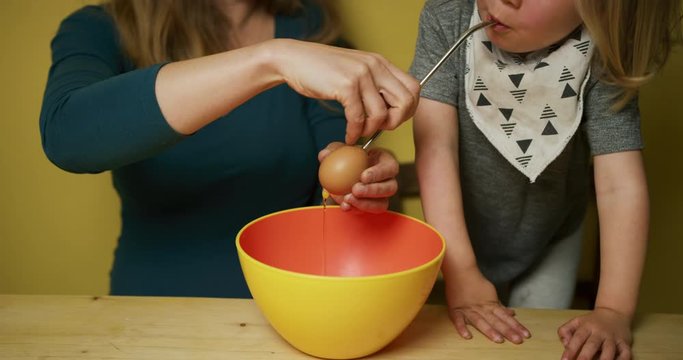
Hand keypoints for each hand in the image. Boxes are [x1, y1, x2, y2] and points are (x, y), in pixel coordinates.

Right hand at [271, 39, 419, 143]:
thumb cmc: (322, 70)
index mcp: (381, 62)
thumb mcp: (355, 71)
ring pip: (381, 114)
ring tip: (358, 133)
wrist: (293, 59)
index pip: (414, 88)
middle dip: (395, 122)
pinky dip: (354, 132)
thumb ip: (374, 84)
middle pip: (406, 102)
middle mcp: (375, 66)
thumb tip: (390, 106)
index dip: (408, 110)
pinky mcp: (345, 86)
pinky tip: (347, 136)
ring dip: (370, 130)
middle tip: (378, 128)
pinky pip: (358, 118)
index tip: (391, 119)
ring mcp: (361, 74)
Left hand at [318, 143, 397, 212]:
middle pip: (391, 188)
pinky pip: (369, 211)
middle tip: (355, 190)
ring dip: (365, 203)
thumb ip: (332, 151)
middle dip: (373, 190)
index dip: (379, 173)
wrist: (343, 175)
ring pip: (382, 204)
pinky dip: (356, 209)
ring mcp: (382, 196)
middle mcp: (388, 180)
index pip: (390, 168)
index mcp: (385, 162)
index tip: (363, 176)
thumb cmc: (348, 158)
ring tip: (348, 199)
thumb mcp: (339, 150)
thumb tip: (324, 155)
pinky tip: (345, 206)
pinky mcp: (374, 207)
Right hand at [445, 267, 529, 343]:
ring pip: (480, 322)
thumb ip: (499, 306)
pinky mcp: (455, 310)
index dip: (515, 326)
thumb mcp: (490, 292)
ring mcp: (468, 310)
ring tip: (499, 340)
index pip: (505, 317)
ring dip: (489, 331)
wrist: (460, 271)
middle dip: (507, 331)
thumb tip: (511, 313)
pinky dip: (462, 327)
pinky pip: (458, 320)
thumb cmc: (475, 282)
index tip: (525, 335)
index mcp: (490, 305)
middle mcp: (481, 309)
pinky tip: (467, 336)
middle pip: (496, 321)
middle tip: (518, 340)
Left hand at [558, 307, 632, 359]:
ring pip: (609, 350)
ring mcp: (613, 338)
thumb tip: (565, 344)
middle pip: (592, 345)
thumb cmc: (592, 321)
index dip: (570, 350)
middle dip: (585, 357)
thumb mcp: (576, 321)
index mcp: (587, 326)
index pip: (577, 338)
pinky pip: (625, 354)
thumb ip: (566, 330)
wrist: (614, 312)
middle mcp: (600, 332)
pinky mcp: (625, 343)